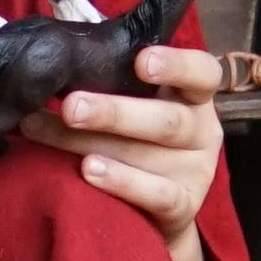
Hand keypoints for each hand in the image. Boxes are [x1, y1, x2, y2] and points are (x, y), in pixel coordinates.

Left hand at [31, 38, 227, 245]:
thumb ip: (112, 76)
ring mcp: (197, 171)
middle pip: (166, 119)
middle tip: (71, 106)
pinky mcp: (185, 207)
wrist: (160, 204)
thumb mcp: (138, 100)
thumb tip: (58, 53)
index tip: (141, 61)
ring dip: (95, 144)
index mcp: (194, 95)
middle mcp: (202, 131)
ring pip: (149, 155)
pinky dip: (122, 182)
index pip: (202, 72)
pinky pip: (157, 195)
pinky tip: (89, 170)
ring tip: (57, 134)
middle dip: (114, 112)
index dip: (176, 65)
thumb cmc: (138, 134)